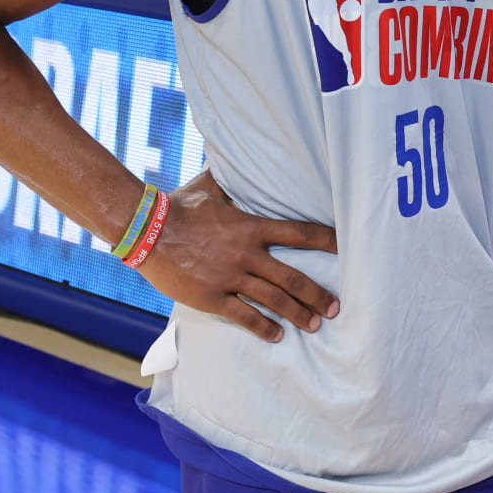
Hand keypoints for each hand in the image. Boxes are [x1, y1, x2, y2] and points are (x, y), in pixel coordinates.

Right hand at [135, 169, 339, 342]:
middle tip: (336, 308)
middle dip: (317, 294)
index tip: (346, 249)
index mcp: (250, 227)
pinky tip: (276, 336)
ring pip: (273, 299)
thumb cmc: (178, 206)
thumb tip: (236, 157)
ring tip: (314, 325)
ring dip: (297, 314)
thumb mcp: (208, 187)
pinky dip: (263, 327)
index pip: (299, 233)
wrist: (146, 230)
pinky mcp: (212, 297)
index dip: (326, 241)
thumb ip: (229, 180)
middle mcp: (246, 254)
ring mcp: (230, 277)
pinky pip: (243, 316)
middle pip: (292, 277)